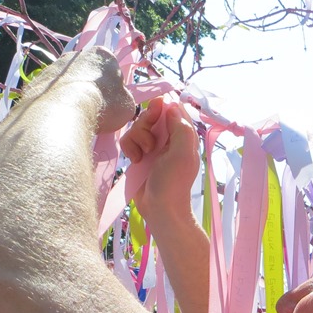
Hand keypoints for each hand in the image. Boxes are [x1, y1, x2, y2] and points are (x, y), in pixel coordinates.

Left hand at [22, 48, 135, 133]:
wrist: (63, 111)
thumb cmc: (103, 105)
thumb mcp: (127, 105)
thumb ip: (123, 97)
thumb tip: (116, 99)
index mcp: (102, 55)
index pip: (110, 68)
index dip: (111, 87)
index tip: (109, 103)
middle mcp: (76, 54)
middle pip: (86, 72)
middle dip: (88, 88)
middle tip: (91, 109)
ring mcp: (54, 65)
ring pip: (66, 82)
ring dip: (70, 95)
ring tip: (73, 115)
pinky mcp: (37, 80)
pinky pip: (49, 92)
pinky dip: (54, 102)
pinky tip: (58, 116)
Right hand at [120, 98, 200, 226]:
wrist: (159, 208)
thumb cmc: (174, 182)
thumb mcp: (182, 153)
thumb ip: (180, 127)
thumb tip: (170, 105)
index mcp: (183, 134)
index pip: (172, 108)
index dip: (161, 107)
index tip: (155, 115)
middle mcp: (168, 137)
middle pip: (151, 114)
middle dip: (145, 125)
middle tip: (150, 143)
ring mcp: (152, 145)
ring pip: (137, 126)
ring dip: (137, 139)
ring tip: (144, 155)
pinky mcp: (138, 154)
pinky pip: (128, 140)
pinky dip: (130, 149)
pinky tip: (136, 161)